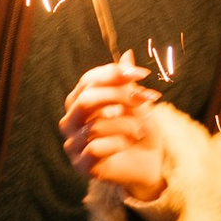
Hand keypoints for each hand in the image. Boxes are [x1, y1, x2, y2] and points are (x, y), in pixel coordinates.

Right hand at [60, 56, 168, 205]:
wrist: (150, 163)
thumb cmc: (140, 130)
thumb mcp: (138, 103)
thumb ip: (129, 82)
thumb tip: (127, 54)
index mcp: (78, 102)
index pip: (88, 82)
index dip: (113, 75)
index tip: (141, 75)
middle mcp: (70, 122)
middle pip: (86, 100)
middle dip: (118, 97)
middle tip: (144, 100)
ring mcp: (73, 145)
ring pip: (94, 126)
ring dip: (125, 125)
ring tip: (140, 129)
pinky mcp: (82, 166)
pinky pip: (95, 148)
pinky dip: (117, 143)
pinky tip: (128, 143)